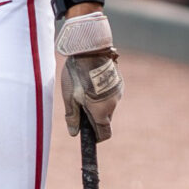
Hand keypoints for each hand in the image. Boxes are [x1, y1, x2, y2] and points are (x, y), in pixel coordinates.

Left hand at [55, 9, 121, 138]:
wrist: (90, 50)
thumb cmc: (77, 75)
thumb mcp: (69, 97)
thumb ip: (72, 117)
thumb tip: (73, 133)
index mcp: (102, 112)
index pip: (105, 134)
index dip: (97, 137)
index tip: (89, 136)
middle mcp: (114, 104)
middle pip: (105, 118)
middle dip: (95, 117)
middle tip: (80, 107)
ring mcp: (119, 91)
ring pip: (108, 104)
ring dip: (98, 102)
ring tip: (84, 90)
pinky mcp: (119, 80)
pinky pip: (111, 92)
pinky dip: (102, 91)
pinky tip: (91, 81)